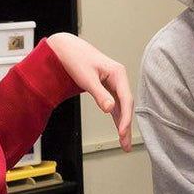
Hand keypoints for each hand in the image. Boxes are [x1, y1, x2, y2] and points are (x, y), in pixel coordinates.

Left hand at [46, 33, 132, 150]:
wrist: (67, 49)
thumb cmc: (76, 59)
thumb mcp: (87, 78)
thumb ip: (99, 94)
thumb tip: (110, 109)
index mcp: (117, 73)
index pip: (126, 99)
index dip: (126, 117)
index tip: (122, 132)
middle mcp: (118, 78)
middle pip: (126, 105)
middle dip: (126, 125)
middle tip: (125, 144)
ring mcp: (113, 83)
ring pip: (121, 107)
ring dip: (122, 124)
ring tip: (124, 143)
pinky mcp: (107, 87)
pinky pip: (115, 104)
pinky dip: (116, 117)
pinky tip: (119, 128)